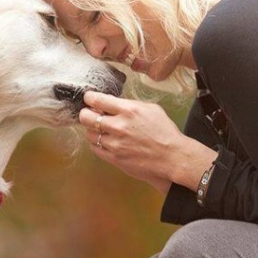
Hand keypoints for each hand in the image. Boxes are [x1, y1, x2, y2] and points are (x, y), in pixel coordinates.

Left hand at [78, 91, 216, 194]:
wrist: (172, 158)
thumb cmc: (165, 133)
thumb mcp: (151, 109)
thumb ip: (130, 104)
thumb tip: (113, 103)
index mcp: (128, 110)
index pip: (97, 100)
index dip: (89, 98)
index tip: (89, 99)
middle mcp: (118, 126)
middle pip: (86, 117)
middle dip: (86, 114)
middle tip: (90, 114)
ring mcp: (114, 144)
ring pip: (89, 134)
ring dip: (93, 130)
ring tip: (102, 130)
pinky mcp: (114, 158)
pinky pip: (95, 148)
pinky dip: (97, 144)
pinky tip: (106, 141)